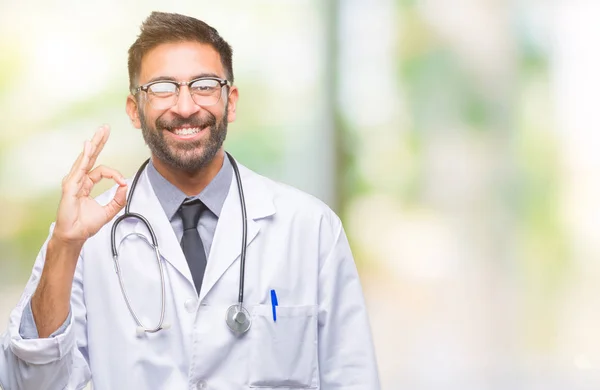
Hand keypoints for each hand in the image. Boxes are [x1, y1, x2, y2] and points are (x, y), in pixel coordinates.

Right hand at [52, 125, 127, 245]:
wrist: (75, 235)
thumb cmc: (85, 224)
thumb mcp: (109, 211)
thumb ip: (119, 199)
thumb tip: (125, 187)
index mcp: (86, 184)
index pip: (101, 170)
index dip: (115, 174)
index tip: (122, 181)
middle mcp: (79, 180)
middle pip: (90, 156)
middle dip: (99, 141)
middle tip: (105, 128)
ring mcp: (73, 182)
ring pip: (85, 159)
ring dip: (94, 144)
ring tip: (100, 132)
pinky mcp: (70, 187)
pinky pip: (79, 169)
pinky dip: (84, 157)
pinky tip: (88, 146)